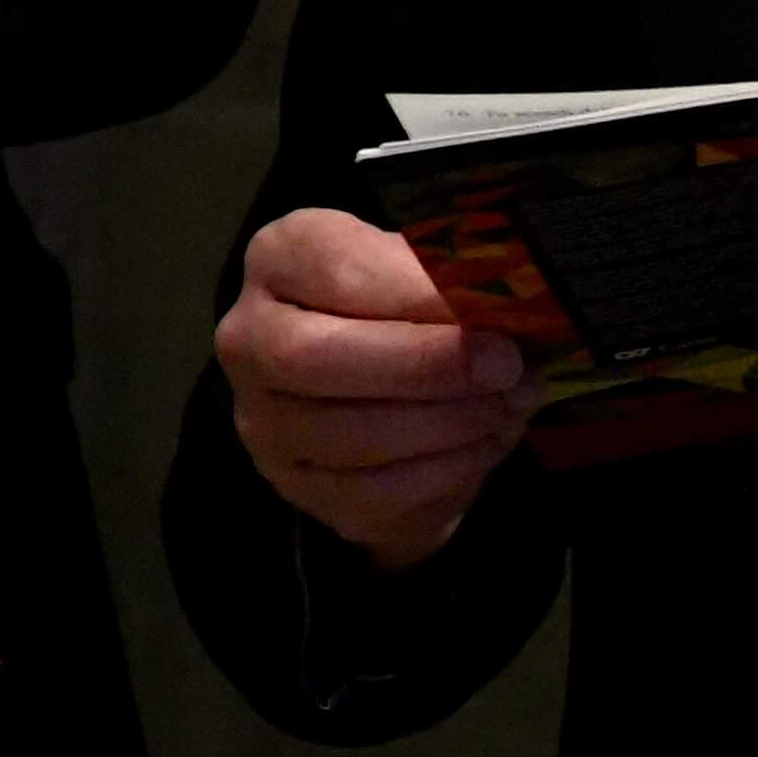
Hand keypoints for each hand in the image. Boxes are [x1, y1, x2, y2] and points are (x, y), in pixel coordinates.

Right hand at [217, 205, 540, 570]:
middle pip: (312, 358)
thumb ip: (456, 277)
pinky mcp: (300, 487)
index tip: (494, 311)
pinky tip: (484, 443)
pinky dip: (446, 472)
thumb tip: (510, 307)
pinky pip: (375, 495)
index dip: (414, 295)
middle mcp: (247, 340)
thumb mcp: (426, 269)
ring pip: (349, 436)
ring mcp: (265, 422)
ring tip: (510, 405)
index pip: (331, 270)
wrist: (384, 385)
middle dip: (425, 367)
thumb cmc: (408, 308)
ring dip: (450, 425)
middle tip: (508, 367)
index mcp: (277, 261)